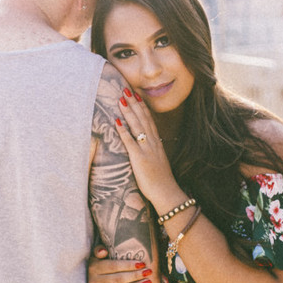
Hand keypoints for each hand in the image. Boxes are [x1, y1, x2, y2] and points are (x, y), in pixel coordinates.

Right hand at [88, 245, 153, 282]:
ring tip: (148, 282)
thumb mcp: (97, 256)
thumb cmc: (99, 266)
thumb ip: (100, 250)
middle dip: (135, 275)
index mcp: (93, 267)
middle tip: (149, 272)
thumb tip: (104, 251)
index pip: (113, 266)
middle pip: (118, 279)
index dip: (128, 265)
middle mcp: (93, 282)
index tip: (142, 264)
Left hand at [110, 88, 183, 207]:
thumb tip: (145, 145)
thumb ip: (152, 151)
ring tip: (121, 99)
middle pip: (143, 118)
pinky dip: (123, 131)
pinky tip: (116, 122)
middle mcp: (152, 142)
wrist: (166, 192)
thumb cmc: (161, 179)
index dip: (142, 106)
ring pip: (137, 126)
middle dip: (134, 103)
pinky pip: (130, 142)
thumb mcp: (158, 160)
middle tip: (126, 90)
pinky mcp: (139, 158)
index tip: (136, 95)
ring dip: (128, 112)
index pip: (149, 120)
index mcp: (157, 142)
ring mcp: (146, 149)